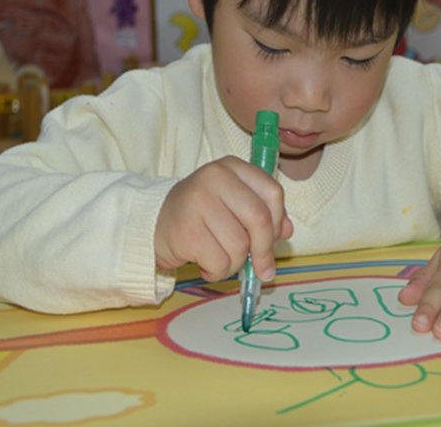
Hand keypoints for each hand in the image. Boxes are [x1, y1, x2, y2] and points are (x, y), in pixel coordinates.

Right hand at [154, 156, 292, 282]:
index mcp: (231, 167)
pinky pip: (219, 262)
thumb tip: (288, 231)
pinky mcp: (186, 230)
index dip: (279, 221)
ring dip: (235, 263)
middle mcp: (215, 178)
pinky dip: (217, 272)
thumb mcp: (231, 203)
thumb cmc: (199, 215)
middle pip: (259, 218)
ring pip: (240, 245)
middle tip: (263, 269)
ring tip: (220, 259)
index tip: (276, 240)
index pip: (272, 192)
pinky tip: (205, 264)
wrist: (152, 224)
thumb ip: (261, 213)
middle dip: (265, 250)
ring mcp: (198, 202)